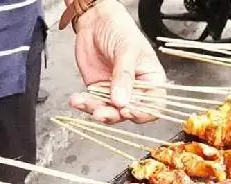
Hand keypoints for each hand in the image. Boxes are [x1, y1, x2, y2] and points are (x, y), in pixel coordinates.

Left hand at [68, 0, 165, 123]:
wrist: (95, 21)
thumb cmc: (119, 29)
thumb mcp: (126, 50)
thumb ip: (124, 77)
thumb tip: (121, 102)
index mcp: (150, 81)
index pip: (154, 105)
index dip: (143, 113)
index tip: (128, 110)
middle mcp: (135, 91)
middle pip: (129, 114)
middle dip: (115, 115)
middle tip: (102, 112)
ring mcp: (116, 94)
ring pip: (110, 113)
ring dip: (97, 112)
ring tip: (86, 103)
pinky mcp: (99, 93)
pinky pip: (93, 106)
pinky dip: (84, 105)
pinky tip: (77, 100)